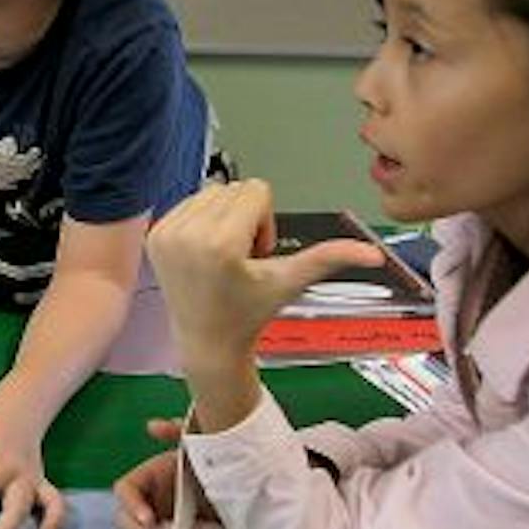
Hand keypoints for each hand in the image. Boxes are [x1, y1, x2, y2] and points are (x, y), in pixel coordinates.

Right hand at [111, 417, 217, 528]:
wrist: (241, 491)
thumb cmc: (216, 464)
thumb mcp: (197, 446)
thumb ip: (176, 431)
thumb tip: (151, 426)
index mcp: (147, 479)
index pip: (124, 491)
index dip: (131, 506)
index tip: (151, 518)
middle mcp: (145, 503)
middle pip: (122, 522)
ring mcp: (155, 525)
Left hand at [146, 181, 385, 418]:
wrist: (206, 341)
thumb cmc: (249, 313)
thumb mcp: (289, 282)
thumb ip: (330, 259)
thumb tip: (374, 253)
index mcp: (220, 243)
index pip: (256, 190)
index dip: (266, 221)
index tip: (257, 255)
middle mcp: (187, 234)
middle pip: (235, 188)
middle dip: (246, 218)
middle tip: (241, 259)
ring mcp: (166, 234)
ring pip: (212, 191)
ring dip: (225, 217)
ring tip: (223, 258)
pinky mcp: (154, 234)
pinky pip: (190, 201)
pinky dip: (202, 220)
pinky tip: (205, 255)